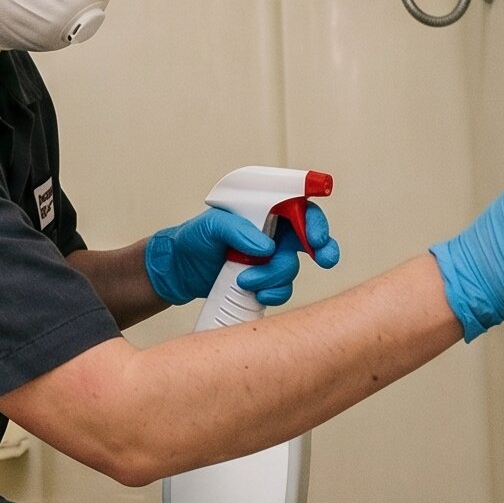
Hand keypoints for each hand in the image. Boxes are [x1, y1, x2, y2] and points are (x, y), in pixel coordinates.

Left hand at [143, 203, 340, 308]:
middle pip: (310, 239)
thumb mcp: (210, 226)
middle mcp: (273, 234)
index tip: (315, 238)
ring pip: (290, 269)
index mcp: (264, 212)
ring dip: (273, 277)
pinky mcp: (265, 282)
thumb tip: (265, 247)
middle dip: (322, 250)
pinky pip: (281, 290)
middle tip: (324, 260)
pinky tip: (254, 293)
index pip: (299, 209)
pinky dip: (271, 294)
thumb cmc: (194, 239)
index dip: (314, 222)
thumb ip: (237, 230)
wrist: (180, 270)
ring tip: (244, 279)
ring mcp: (270, 259)